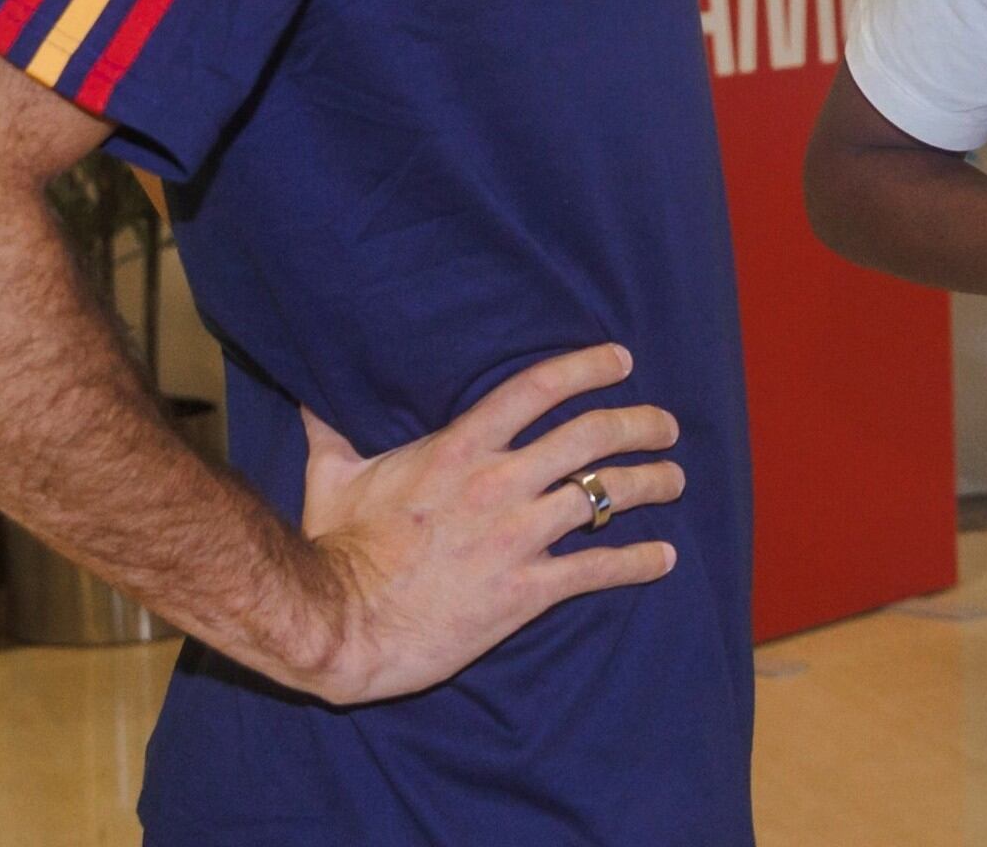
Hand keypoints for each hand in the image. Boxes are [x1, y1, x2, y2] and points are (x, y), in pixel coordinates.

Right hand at [281, 342, 683, 706]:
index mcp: (459, 448)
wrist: (340, 624)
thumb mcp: (333, 477)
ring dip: (651, 485)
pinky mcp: (525, 590)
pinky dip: (639, 562)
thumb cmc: (335, 548)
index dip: (588, 367)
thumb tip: (311, 396)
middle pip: (591, 436)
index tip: (622, 360)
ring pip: (606, 495)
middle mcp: (499, 483)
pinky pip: (598, 570)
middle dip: (640, 425)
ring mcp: (517, 537)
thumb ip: (333, 432)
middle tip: (667, 426)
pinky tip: (665, 559)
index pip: (539, 388)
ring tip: (675, 480)